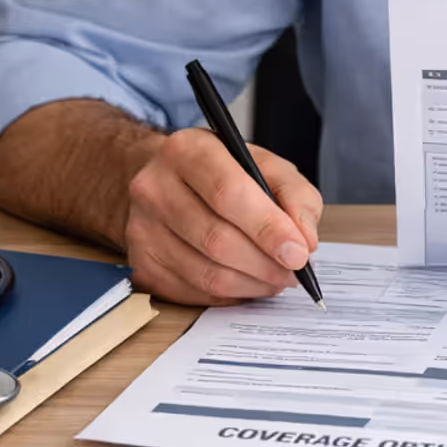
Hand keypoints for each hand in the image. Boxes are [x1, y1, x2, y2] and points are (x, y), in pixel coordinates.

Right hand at [121, 127, 322, 305]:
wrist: (166, 181)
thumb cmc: (221, 172)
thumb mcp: (265, 165)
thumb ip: (296, 196)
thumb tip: (305, 241)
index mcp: (188, 150)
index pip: (228, 193)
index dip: (268, 228)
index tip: (299, 253)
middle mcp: (155, 187)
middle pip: (217, 240)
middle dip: (265, 264)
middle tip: (293, 272)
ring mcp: (142, 228)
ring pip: (206, 274)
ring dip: (252, 284)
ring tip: (275, 278)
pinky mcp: (141, 263)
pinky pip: (194, 293)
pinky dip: (230, 296)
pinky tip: (246, 282)